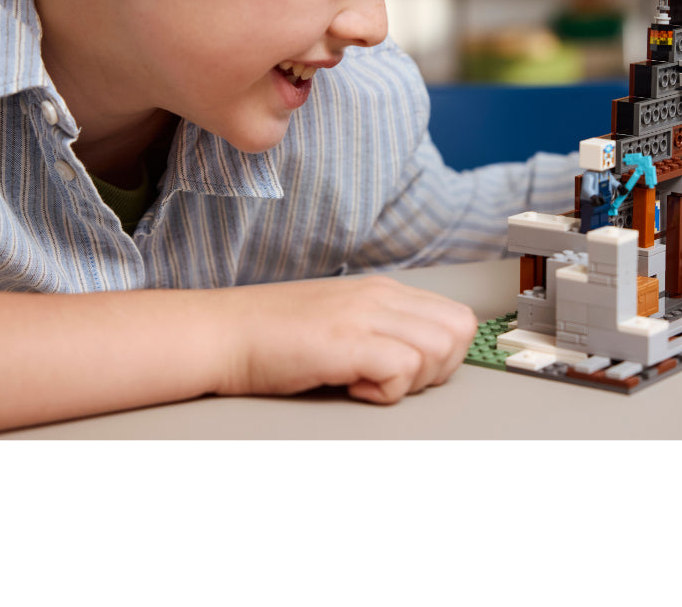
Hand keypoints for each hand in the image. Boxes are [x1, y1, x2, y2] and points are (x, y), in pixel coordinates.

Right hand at [211, 275, 477, 404]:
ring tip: (369, 382)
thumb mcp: (342, 318)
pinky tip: (352, 387)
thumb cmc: (274, 335)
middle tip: (393, 380)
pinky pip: (402, 368)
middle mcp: (380, 296)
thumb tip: (421, 358)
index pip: (457, 318)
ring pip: (438, 349)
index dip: (445, 355)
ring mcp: (363, 315)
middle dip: (437, 370)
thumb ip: (381, 328)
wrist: (222, 332)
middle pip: (458, 332)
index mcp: (384, 290)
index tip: (408, 371)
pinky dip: (385, 391)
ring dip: (411, 380)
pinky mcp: (345, 341)